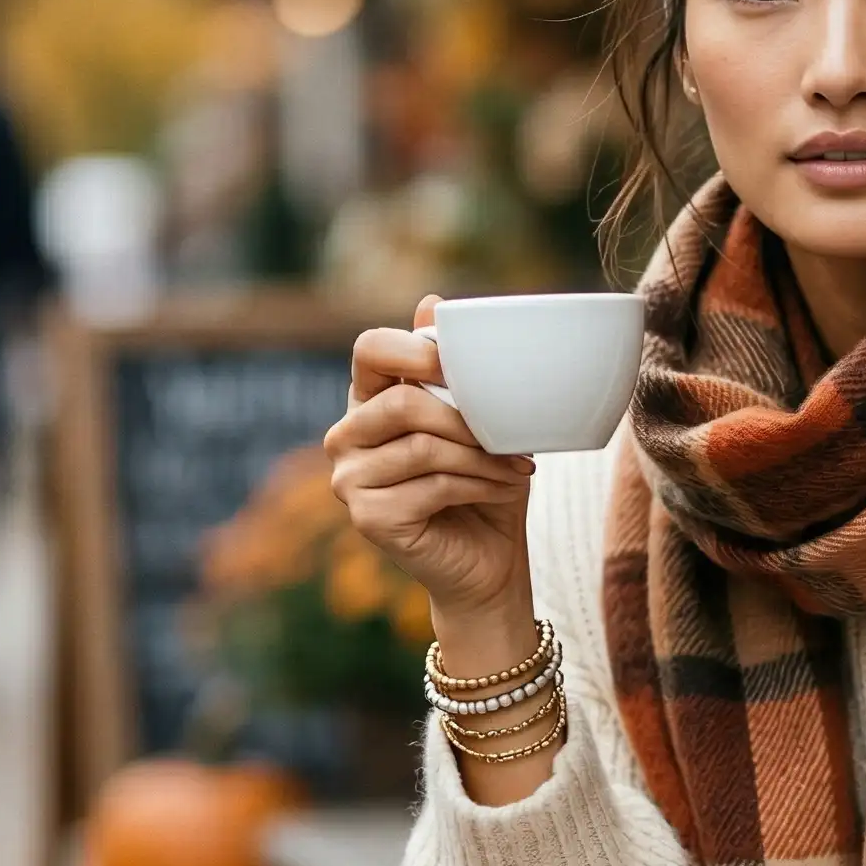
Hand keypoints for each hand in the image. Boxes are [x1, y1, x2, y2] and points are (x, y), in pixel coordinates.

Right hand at [325, 294, 535, 620]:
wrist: (488, 563)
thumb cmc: (485, 484)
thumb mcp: (480, 420)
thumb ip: (456, 369)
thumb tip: (432, 302)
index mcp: (369, 399)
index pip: (371, 348)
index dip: (417, 348)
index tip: (467, 368)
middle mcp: (347, 435)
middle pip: (402, 400)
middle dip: (468, 418)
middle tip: (513, 437)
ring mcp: (349, 479)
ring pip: (423, 446)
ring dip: (483, 457)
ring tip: (519, 467)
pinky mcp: (367, 517)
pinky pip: (432, 484)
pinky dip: (480, 484)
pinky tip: (505, 488)